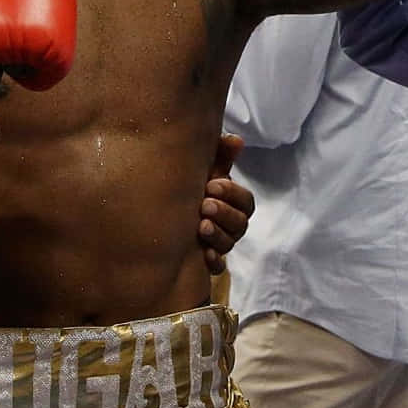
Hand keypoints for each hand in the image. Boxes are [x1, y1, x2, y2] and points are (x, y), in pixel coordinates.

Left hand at [199, 133, 254, 274]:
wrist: (161, 215)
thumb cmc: (190, 190)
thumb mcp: (205, 172)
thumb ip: (222, 156)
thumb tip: (236, 139)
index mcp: (233, 204)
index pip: (246, 202)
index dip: (233, 194)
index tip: (212, 185)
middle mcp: (230, 226)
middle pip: (240, 224)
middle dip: (224, 213)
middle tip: (204, 204)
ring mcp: (219, 245)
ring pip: (229, 244)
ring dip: (217, 234)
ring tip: (201, 226)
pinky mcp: (205, 263)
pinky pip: (216, 268)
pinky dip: (212, 261)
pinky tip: (203, 253)